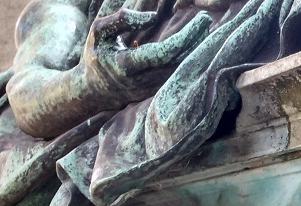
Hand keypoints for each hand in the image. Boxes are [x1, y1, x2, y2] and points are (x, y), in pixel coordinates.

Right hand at [81, 7, 211, 104]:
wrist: (94, 91)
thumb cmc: (96, 55)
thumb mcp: (99, 32)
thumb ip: (123, 19)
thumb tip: (153, 16)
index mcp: (126, 65)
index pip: (164, 53)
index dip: (186, 37)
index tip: (201, 20)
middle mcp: (142, 81)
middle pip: (179, 61)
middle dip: (196, 40)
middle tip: (206, 20)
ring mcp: (152, 90)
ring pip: (183, 70)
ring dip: (197, 49)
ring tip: (204, 29)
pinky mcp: (158, 93)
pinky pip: (180, 75)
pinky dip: (191, 58)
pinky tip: (198, 43)